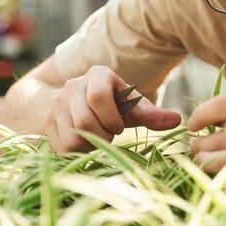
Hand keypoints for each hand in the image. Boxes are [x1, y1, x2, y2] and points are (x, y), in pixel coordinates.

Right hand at [45, 65, 180, 152]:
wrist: (78, 105)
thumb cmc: (115, 106)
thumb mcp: (133, 108)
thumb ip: (152, 115)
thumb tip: (178, 121)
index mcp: (98, 75)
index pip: (97, 96)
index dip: (111, 118)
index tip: (119, 126)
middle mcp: (73, 84)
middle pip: (85, 121)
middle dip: (102, 135)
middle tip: (109, 133)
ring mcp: (56, 102)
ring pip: (73, 137)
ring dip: (91, 144)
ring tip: (98, 136)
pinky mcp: (46, 121)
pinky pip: (61, 146)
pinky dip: (78, 150)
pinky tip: (85, 141)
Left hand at [188, 93, 225, 189]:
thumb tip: (215, 119)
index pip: (223, 104)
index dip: (201, 114)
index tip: (193, 123)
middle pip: (217, 136)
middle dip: (199, 145)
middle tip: (195, 147)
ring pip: (221, 161)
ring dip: (205, 162)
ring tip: (203, 161)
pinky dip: (223, 179)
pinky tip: (221, 178)